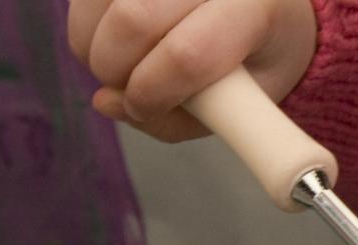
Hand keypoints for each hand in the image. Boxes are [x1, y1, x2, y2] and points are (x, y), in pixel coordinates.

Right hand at [67, 0, 317, 141]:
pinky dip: (88, 24)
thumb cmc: (260, 54)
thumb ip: (180, 120)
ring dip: (95, 47)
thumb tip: (108, 103)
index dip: (152, 93)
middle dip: (115, 70)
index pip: (187, 54)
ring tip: (127, 61)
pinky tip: (117, 35)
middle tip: (132, 87)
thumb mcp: (244, 99)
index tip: (143, 108)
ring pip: (100, 4)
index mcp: (256, 7)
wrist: (269, 5)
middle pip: (133, 19)